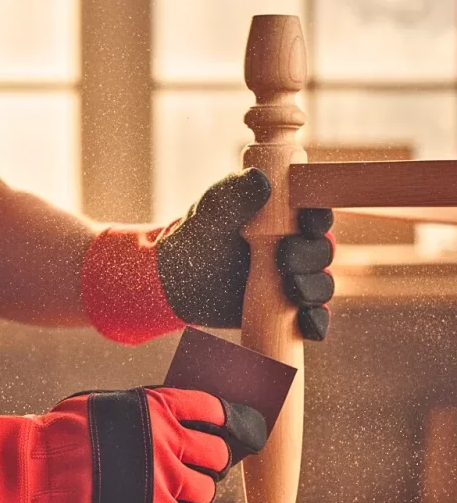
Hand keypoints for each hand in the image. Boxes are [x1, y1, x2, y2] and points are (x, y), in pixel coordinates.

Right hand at [0, 387, 266, 502]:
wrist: (37, 472)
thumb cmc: (63, 433)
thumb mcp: (105, 404)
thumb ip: (141, 411)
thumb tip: (171, 420)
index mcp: (156, 406)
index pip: (213, 408)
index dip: (228, 418)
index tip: (231, 426)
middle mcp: (167, 440)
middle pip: (218, 453)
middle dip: (215, 460)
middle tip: (205, 465)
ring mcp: (164, 480)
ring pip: (206, 490)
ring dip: (196, 493)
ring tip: (180, 493)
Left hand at [156, 169, 334, 339]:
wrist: (179, 282)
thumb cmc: (197, 238)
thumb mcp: (211, 214)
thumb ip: (233, 195)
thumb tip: (260, 179)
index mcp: (285, 216)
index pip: (315, 213)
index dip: (318, 218)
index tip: (306, 223)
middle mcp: (296, 246)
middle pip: (323, 250)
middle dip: (310, 255)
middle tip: (283, 257)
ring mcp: (295, 279)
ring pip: (322, 284)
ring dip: (313, 288)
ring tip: (291, 288)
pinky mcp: (288, 310)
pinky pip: (313, 318)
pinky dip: (316, 322)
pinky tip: (307, 323)